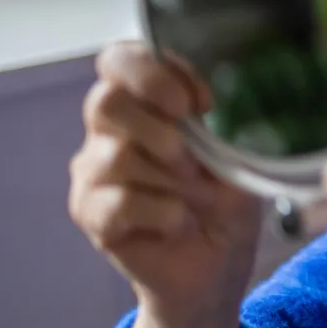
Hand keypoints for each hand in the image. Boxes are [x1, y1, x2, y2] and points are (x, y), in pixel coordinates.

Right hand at [68, 42, 263, 327]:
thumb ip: (213, 130)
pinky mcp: (91, 215)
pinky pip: (120, 202)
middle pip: (105, 101)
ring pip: (117, 156)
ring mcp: (94, 174)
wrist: (215, 268)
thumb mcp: (234, 160)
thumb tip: (194, 114)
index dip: (156, 71)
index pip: (120, 59)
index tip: (203, 103)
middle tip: (193, 159)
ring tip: (197, 198)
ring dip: (172, 179)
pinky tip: (180, 223)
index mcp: (143, 106)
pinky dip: (165, 213)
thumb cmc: (225, 206)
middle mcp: (109, 133)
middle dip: (159, 126)